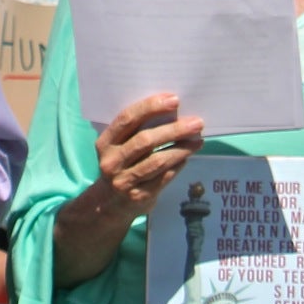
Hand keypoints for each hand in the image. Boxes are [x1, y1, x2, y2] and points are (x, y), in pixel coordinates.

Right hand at [86, 93, 205, 223]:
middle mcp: (112, 161)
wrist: (109, 204)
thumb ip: (135, 131)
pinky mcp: (139, 196)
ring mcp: (124, 181)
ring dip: (181, 149)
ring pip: (157, 161)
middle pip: (145, 140)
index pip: (127, 119)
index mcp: (105, 142)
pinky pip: (164, 177)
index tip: (174, 100)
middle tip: (196, 122)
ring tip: (198, 140)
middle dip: (174, 129)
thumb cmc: (120, 164)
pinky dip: (178, 165)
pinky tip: (188, 157)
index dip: (150, 107)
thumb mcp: (118, 147)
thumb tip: (173, 111)